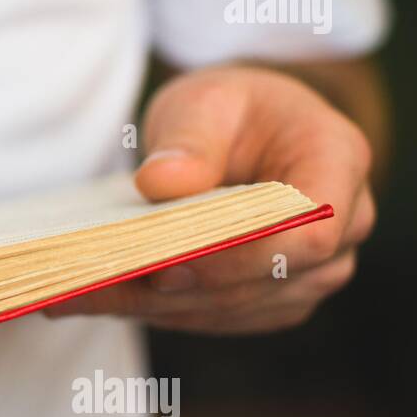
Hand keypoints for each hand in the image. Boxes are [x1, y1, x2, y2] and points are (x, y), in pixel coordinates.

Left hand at [48, 66, 375, 333]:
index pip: (308, 233)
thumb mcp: (208, 100)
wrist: (247, 132)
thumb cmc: (233, 109)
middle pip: (265, 282)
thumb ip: (190, 140)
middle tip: (96, 281)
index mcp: (339, 164)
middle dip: (178, 288)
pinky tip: (92, 296)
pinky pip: (212, 316)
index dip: (242, 257)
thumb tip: (162, 185)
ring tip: (75, 291)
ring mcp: (309, 275)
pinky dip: (151, 309)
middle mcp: (342, 231)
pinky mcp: (268, 300)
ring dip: (152, 306)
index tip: (171, 261)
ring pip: (232, 308)